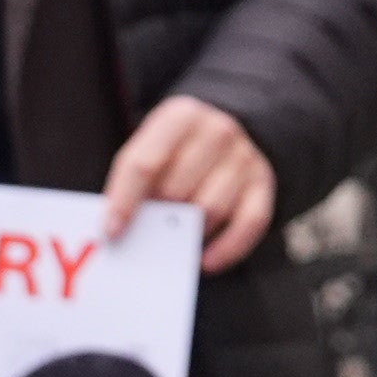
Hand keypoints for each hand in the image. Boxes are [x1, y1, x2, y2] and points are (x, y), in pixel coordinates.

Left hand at [101, 95, 277, 270]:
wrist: (225, 125)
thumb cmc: (178, 146)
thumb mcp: (153, 143)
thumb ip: (136, 176)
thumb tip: (117, 226)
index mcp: (181, 116)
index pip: (144, 164)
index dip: (125, 201)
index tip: (112, 232)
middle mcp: (217, 131)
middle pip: (177, 190)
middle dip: (157, 215)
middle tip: (146, 229)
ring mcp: (244, 157)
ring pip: (210, 210)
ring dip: (188, 231)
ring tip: (173, 239)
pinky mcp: (263, 184)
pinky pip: (249, 225)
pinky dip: (226, 249)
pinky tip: (206, 260)